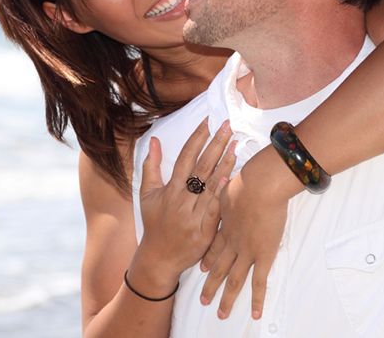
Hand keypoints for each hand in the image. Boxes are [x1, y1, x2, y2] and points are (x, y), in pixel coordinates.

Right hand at [132, 119, 236, 293]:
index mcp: (169, 190)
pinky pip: (215, 210)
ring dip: (225, 164)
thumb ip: (151, 167)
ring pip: (211, 186)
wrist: (159, 259)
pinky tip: (233, 178)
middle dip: (215, 144)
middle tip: (228, 126)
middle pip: (201, 168)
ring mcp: (193, 217)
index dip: (197, 139)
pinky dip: (223, 194)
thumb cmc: (154, 224)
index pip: (185, 158)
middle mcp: (181, 201)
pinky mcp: (204, 233)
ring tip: (236, 145)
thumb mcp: (147, 195)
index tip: (208, 122)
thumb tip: (155, 141)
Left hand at [197, 155, 290, 319]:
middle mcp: (231, 243)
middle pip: (218, 268)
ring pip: (234, 280)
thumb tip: (227, 181)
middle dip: (210, 286)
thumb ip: (228, 189)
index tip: (201, 267)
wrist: (260, 185)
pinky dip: (256, 299)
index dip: (207, 258)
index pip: (213, 247)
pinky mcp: (262, 255)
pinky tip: (254, 313)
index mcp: (224, 226)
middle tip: (203, 300)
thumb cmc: (248, 180)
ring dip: (226, 297)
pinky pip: (258, 282)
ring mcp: (246, 251)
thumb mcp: (231, 184)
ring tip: (220, 314)